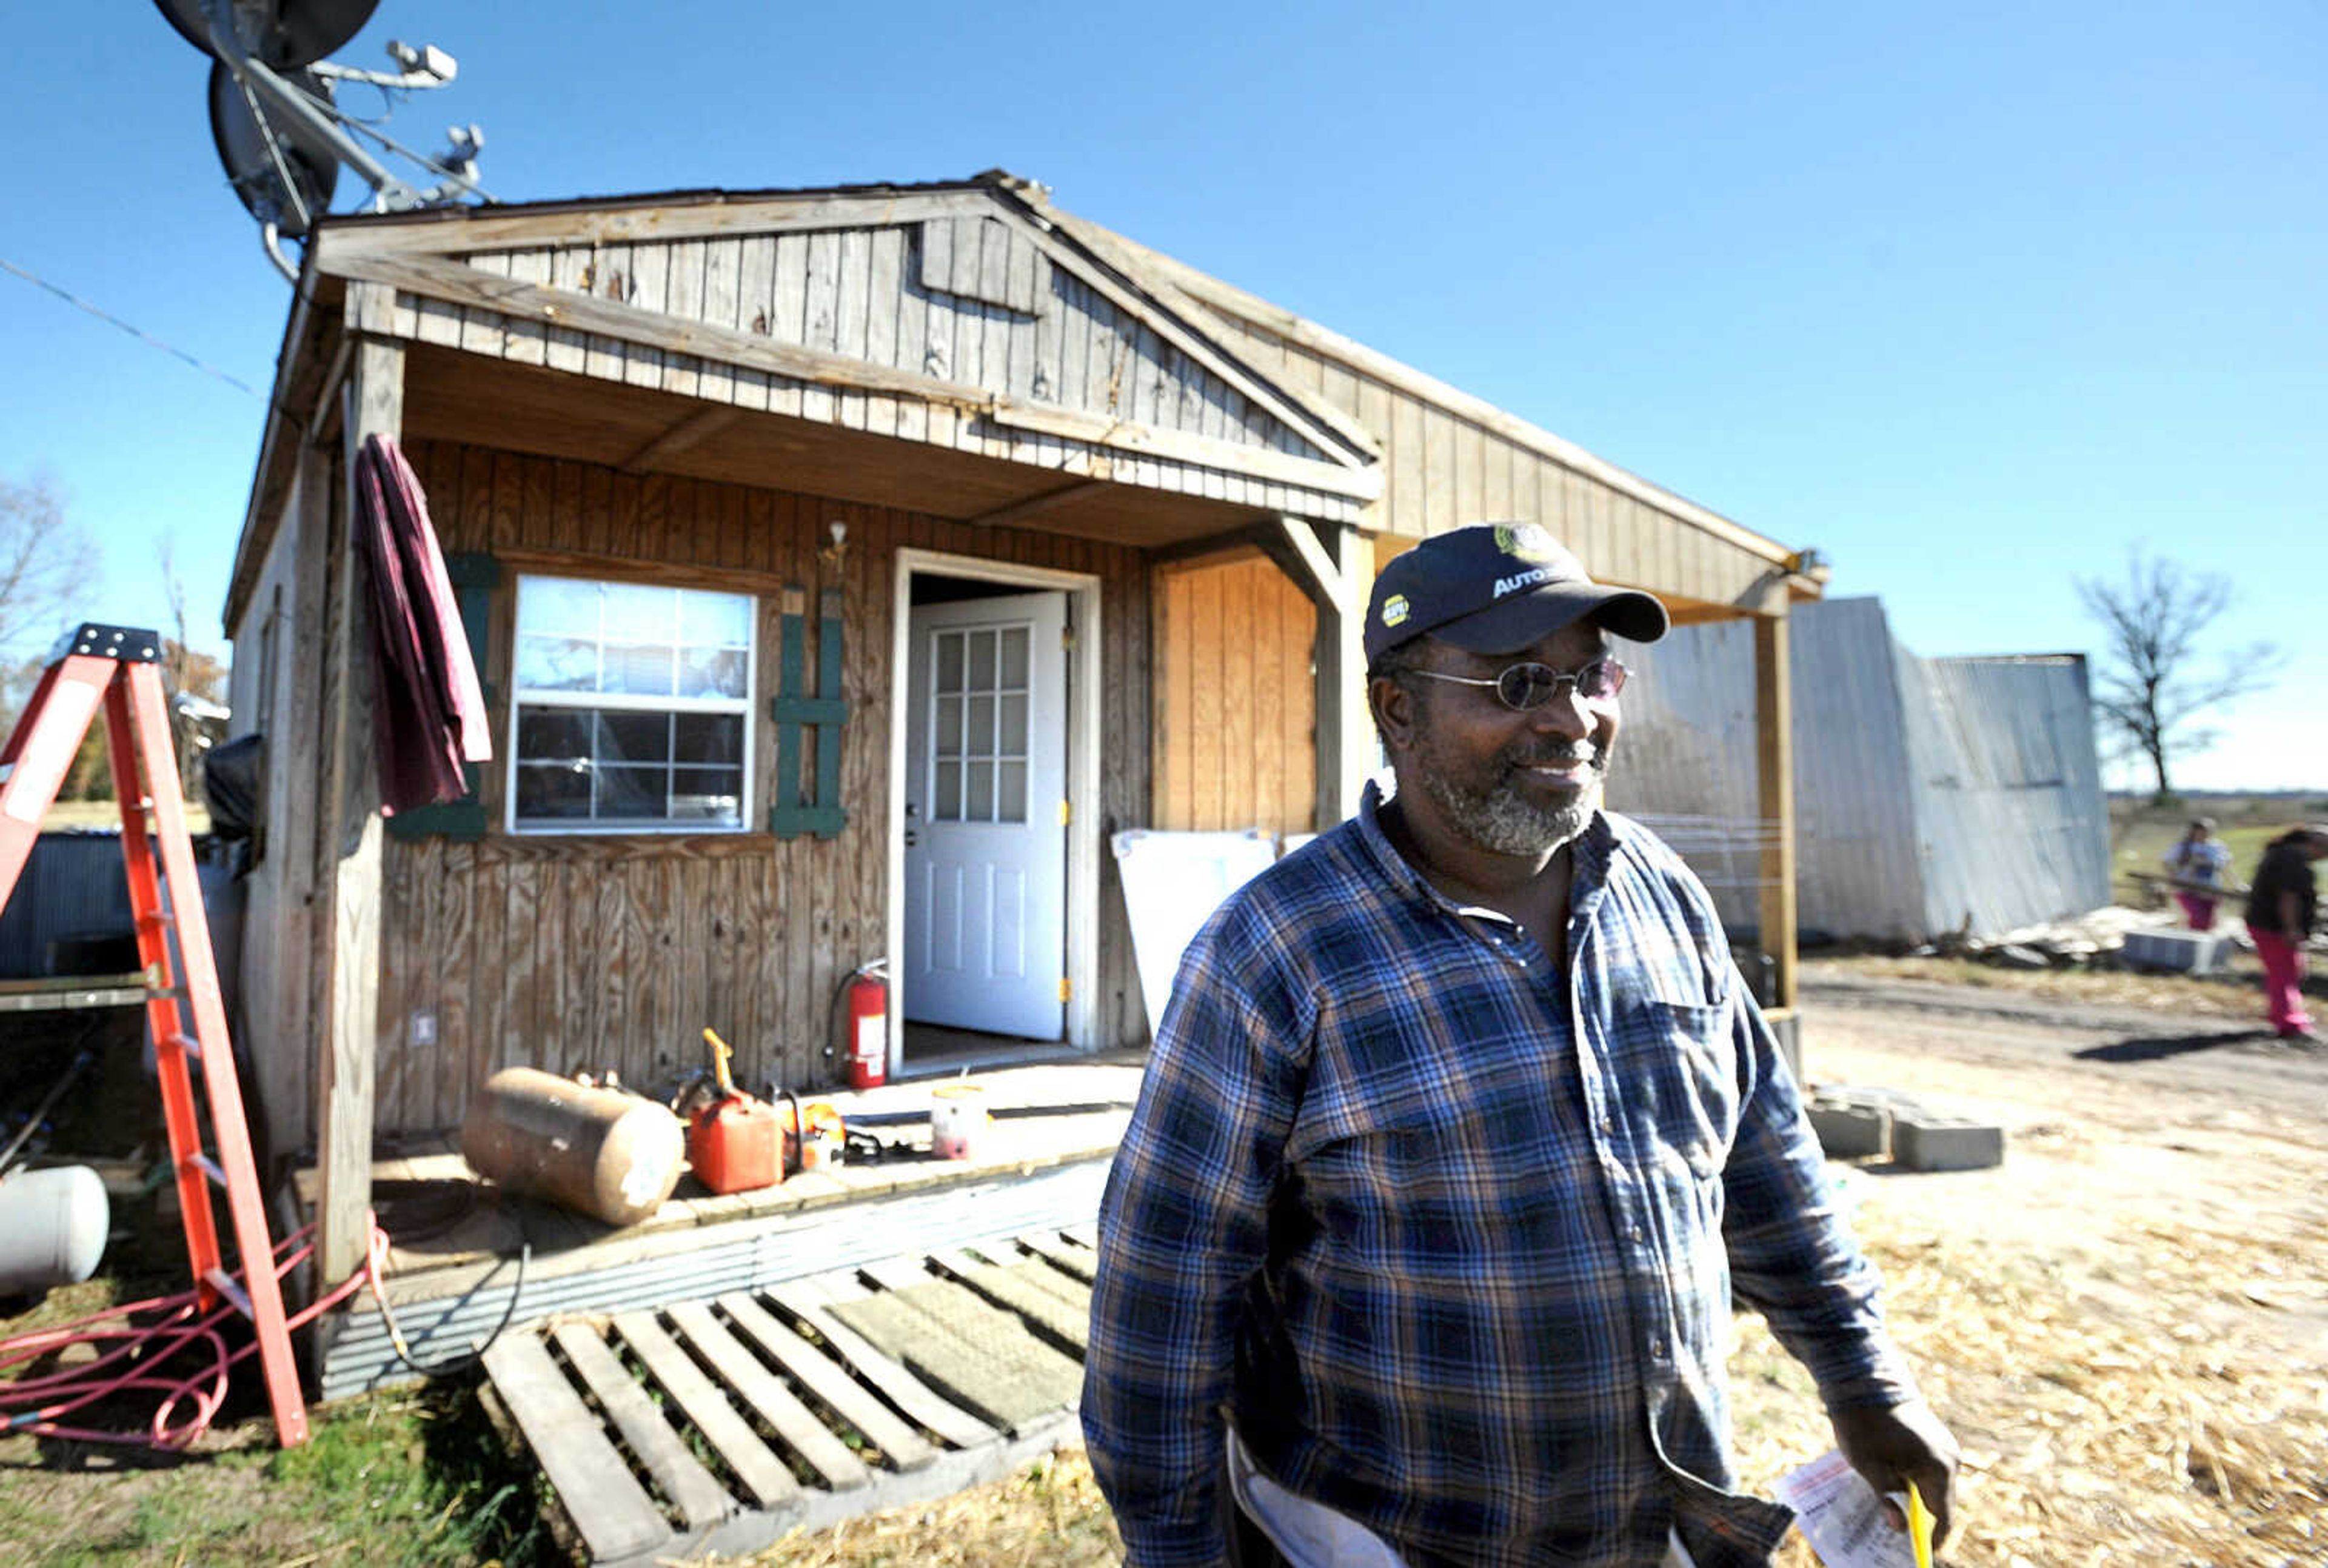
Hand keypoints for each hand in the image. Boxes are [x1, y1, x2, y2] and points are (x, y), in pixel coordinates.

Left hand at [1830, 1399, 1958, 1549]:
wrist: (1863, 1379)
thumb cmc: (1863, 1424)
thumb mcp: (1868, 1467)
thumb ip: (1887, 1500)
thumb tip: (1898, 1529)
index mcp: (1938, 1467)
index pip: (1942, 1517)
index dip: (1933, 1540)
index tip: (1923, 1556)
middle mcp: (1949, 1457)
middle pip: (1942, 1503)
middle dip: (1925, 1523)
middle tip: (1904, 1543)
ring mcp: (1945, 1446)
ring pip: (1936, 1486)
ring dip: (1920, 1502)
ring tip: (1899, 1520)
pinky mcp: (1935, 1438)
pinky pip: (1932, 1470)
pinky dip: (1919, 1484)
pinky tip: (1899, 1492)